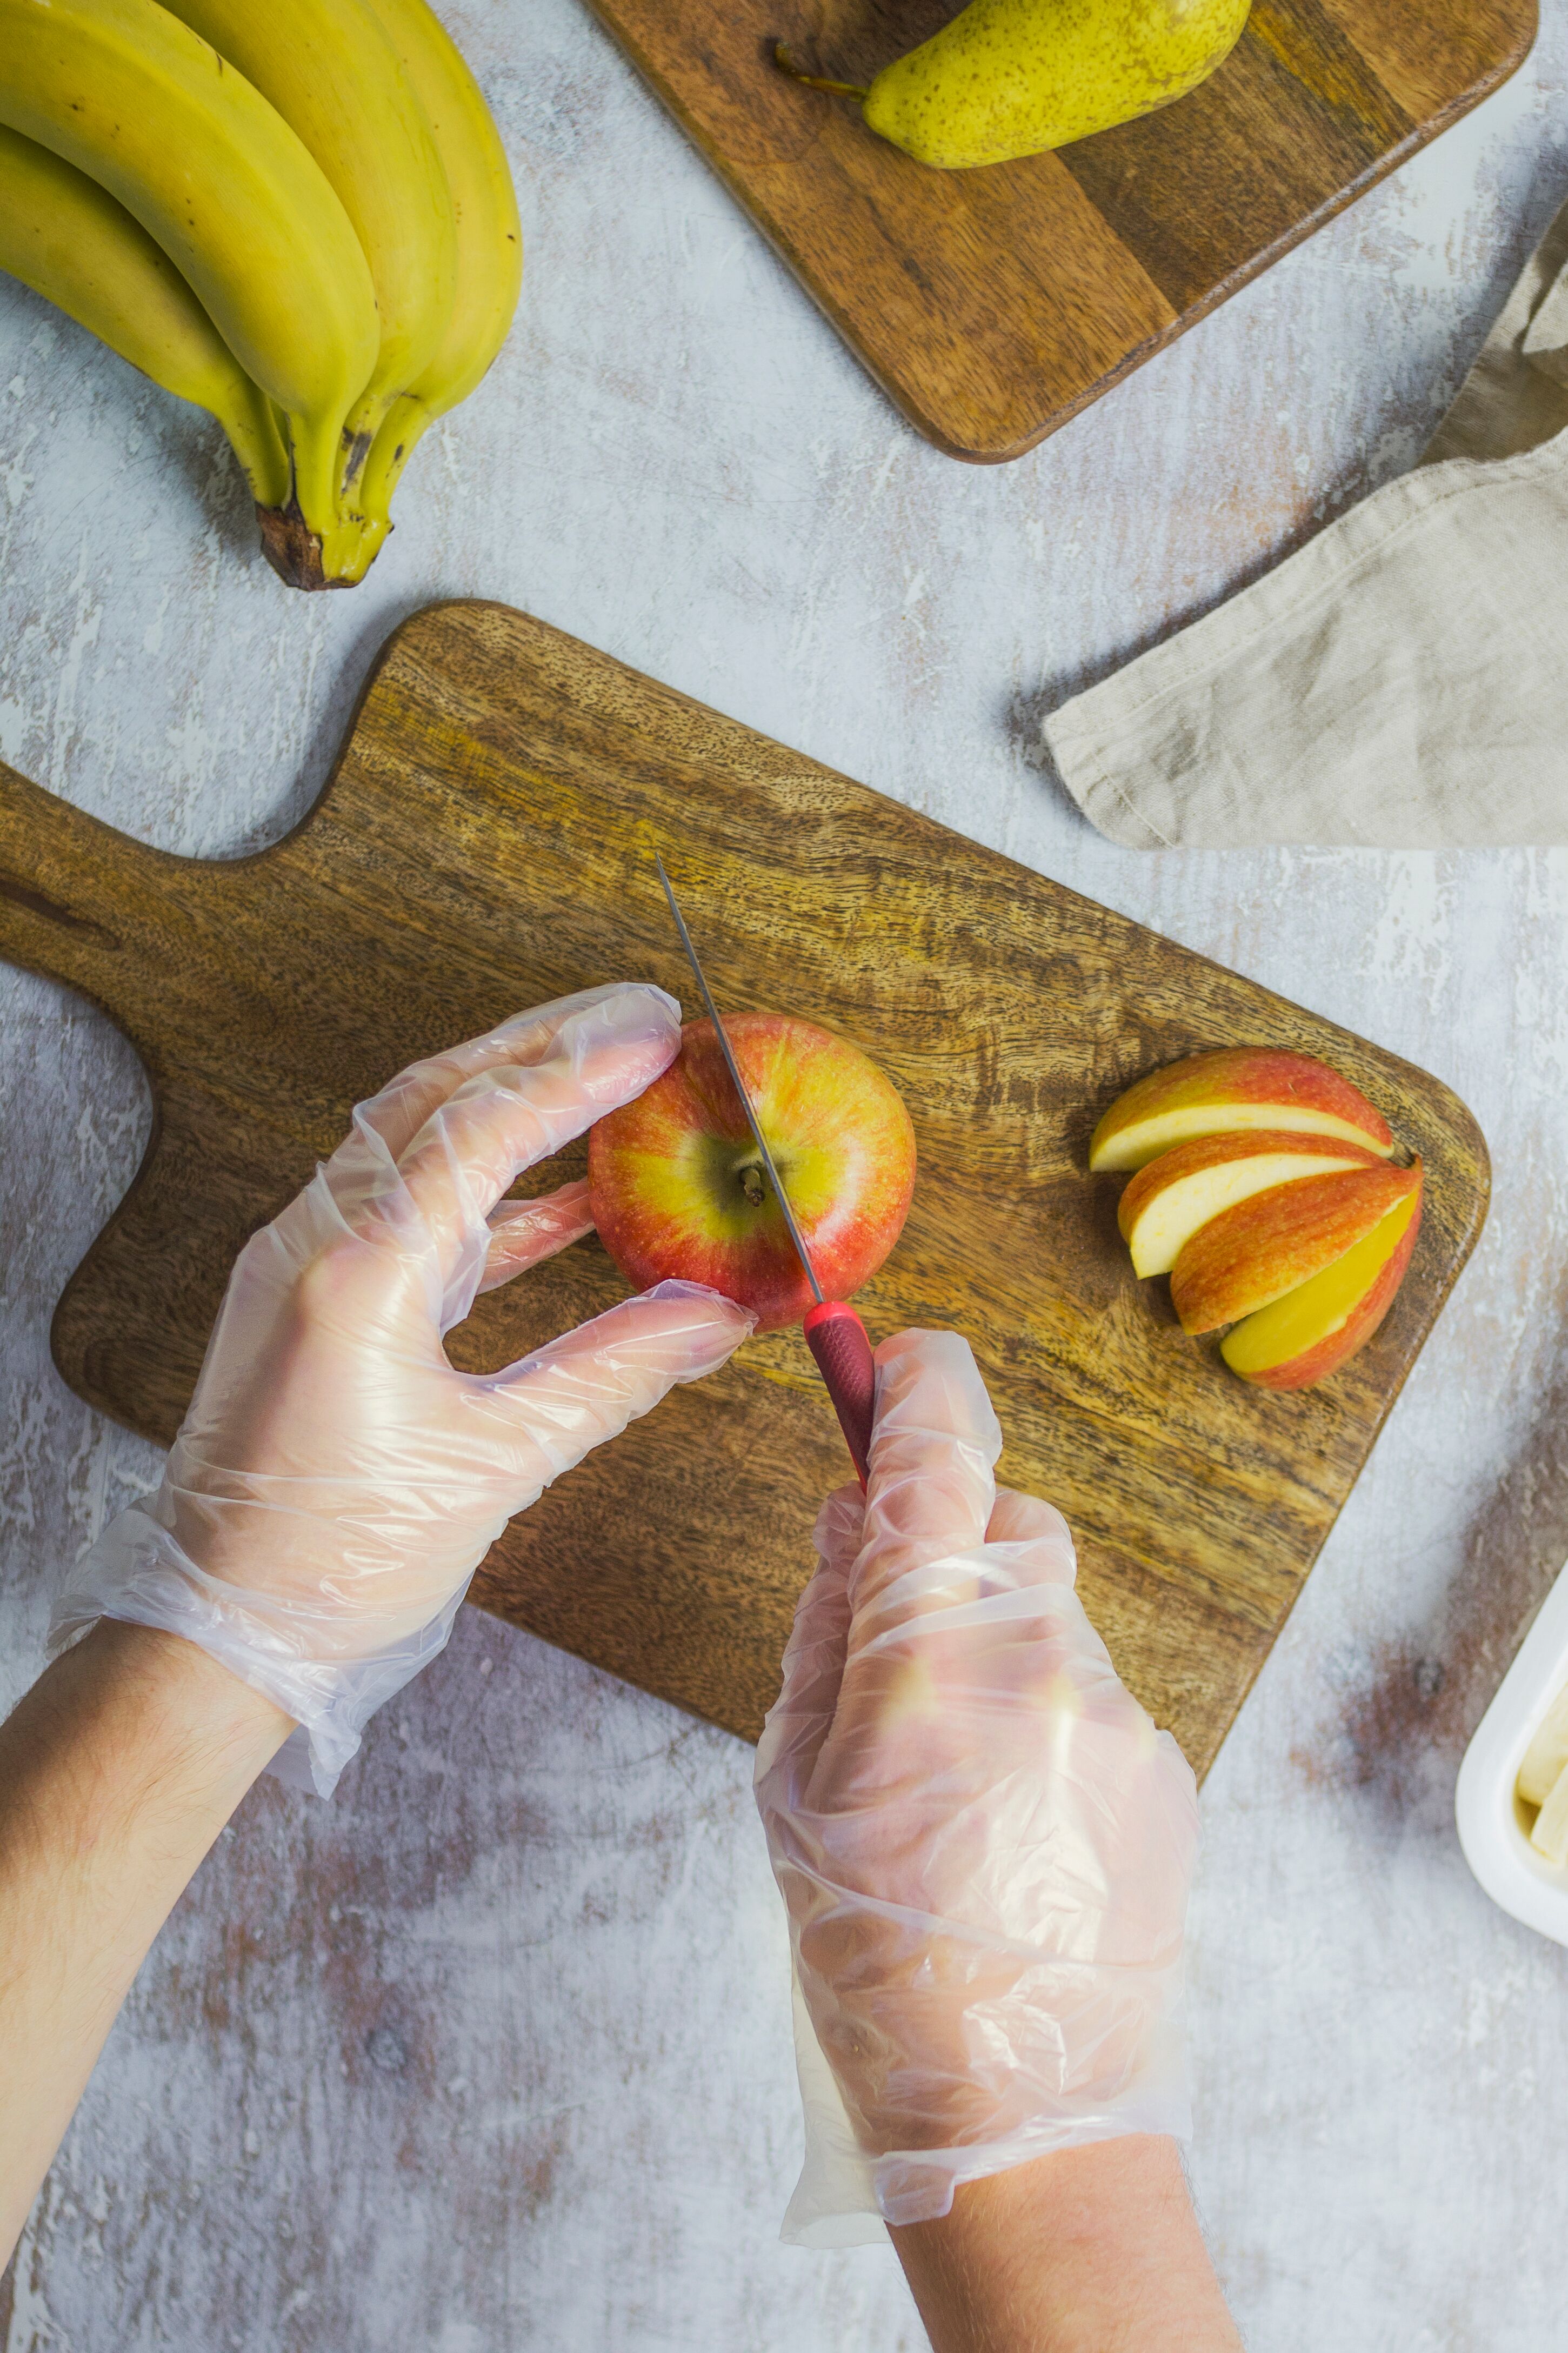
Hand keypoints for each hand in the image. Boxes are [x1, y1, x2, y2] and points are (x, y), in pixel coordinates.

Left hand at [50, 984, 753, 1791]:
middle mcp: (314, 1243)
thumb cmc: (333, 1561)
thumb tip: (713, 1317)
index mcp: (357, 1273)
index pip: (480, 1129)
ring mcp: (301, 1263)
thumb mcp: (495, 1465)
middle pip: (434, 1096)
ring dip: (508, 1100)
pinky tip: (561, 1202)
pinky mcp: (309, 1296)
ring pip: (410, 1139)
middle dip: (539, 1045)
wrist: (217, 1629)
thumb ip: (612, 1375)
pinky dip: (482, 1187)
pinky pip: (402, 1208)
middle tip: (635, 1015)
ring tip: (605, 1078)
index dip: (577, 1071)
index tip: (655, 1032)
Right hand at [755, 1329, 1196, 2238]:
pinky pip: (1090, 1685)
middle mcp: (1033, 1661)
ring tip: (959, 1769)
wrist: (1015, 2111)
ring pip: (1050, 1608)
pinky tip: (1015, 1815)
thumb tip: (845, 1519)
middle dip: (954, 1546)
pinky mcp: (1163, 1759)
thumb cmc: (873, 1959)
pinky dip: (1047, 1711)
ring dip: (1000, 1641)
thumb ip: (824, 1631)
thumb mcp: (793, 1784)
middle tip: (903, 1637)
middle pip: (1007, 1522)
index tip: (897, 1356)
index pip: (933, 1460)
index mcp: (922, 1659)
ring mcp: (1112, 1711)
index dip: (915, 1385)